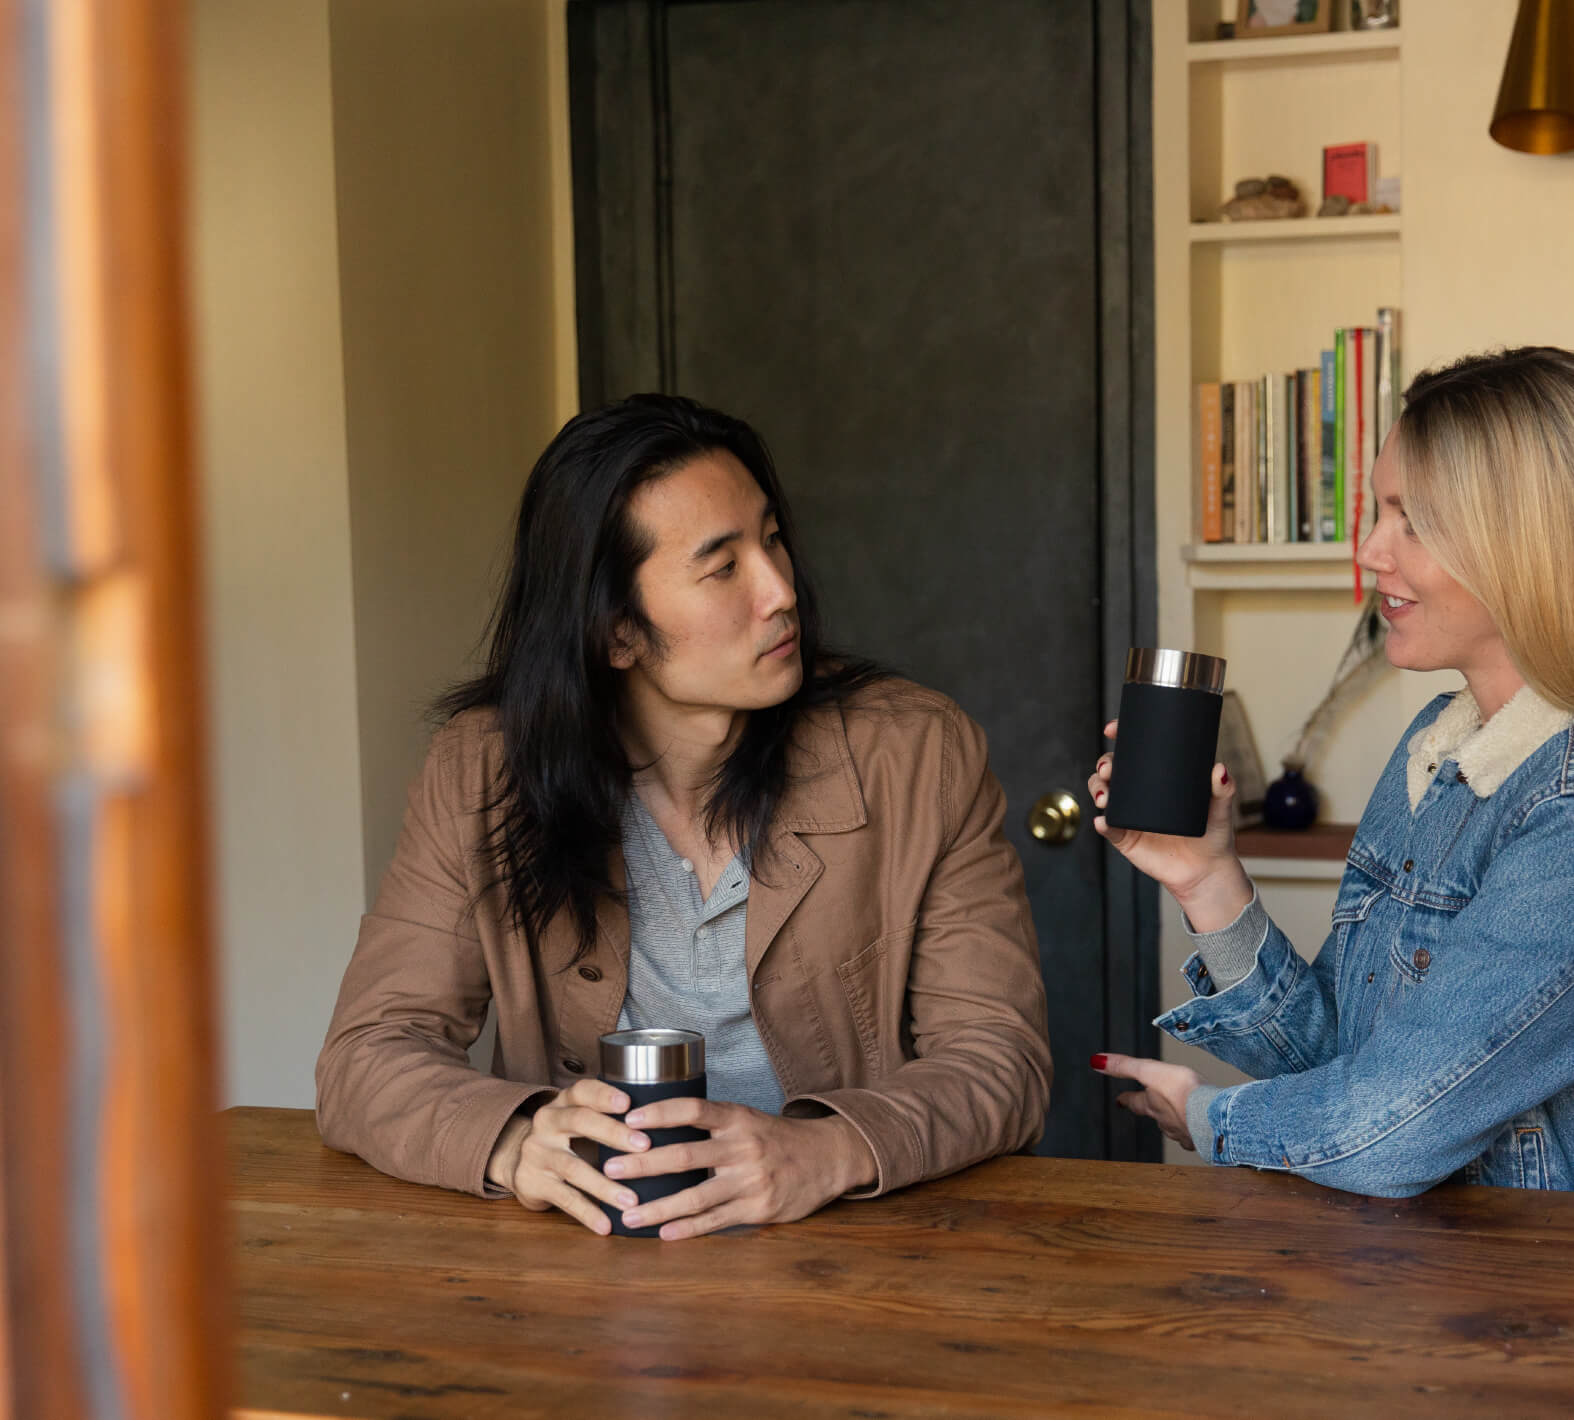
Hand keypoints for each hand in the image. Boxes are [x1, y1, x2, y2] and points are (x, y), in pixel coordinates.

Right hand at [485, 1078, 651, 1234]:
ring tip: (632, 1200)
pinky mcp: (533, 1183)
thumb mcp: (580, 1120)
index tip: (629, 1103)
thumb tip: (666, 1124)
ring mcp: (538, 1153)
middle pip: (580, 1121)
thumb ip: (610, 1117)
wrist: (521, 1163)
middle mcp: (547, 1122)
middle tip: (645, 1146)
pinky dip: (588, 1212)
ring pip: (573, 1167)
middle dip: (614, 1133)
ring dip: (605, 1185)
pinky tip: (607, 1225)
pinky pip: (564, 1198)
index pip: (583, 1090)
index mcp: (564, 1102)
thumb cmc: (567, 1139)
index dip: (604, 1096)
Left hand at [603, 1099, 876, 1240]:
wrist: (827, 1158)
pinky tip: (663, 1234)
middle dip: (643, 1164)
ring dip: (657, 1208)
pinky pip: (716, 1221)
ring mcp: (751, 1180)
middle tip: (610, 1169)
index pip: (692, 1109)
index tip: (628, 1118)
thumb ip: (712, 1124)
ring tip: (627, 1216)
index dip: (660, 1113)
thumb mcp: (748, 1118)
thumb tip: (656, 1126)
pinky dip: (688, 1229)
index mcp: (737, 1118)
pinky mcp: (758, 1209)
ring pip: (696, 1197)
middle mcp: (742, 1146)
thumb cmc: (775, 1138)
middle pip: (685, 1156)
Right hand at [1088, 718, 1251, 932]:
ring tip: (1105, 796)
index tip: (1114, 729)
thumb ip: (1222, 790)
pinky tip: (1102, 821)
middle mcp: (1139, 793)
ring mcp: (1129, 814)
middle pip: (1112, 770)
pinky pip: (1108, 827)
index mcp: (1158, 778)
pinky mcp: (1125, 837)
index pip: (1134, 752)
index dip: (1120, 737)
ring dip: (1097, 789)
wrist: (1205, 871)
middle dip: (1104, 764)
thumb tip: (1219, 769)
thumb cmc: (1212, 835)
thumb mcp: (1220, 809)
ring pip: (1103, 794)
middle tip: (1109, 768)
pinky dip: (1102, 823)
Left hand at [1091, 1051, 1202, 1151]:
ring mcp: (1184, 1131)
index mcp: (1152, 1104)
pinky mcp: (1203, 1137)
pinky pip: (1195, 1135)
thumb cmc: (1184, 1093)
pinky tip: (1199, 1130)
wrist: (1215, 1117)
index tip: (1119, 1100)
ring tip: (1175, 1118)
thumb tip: (1096, 1060)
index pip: (1134, 1101)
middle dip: (1151, 1110)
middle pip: (1154, 1115)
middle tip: (1148, 1108)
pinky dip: (1194, 1131)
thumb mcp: (1150, 1071)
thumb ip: (1124, 1066)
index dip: (1126, 1099)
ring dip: (1172, 1121)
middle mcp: (1165, 1120)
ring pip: (1174, 1126)